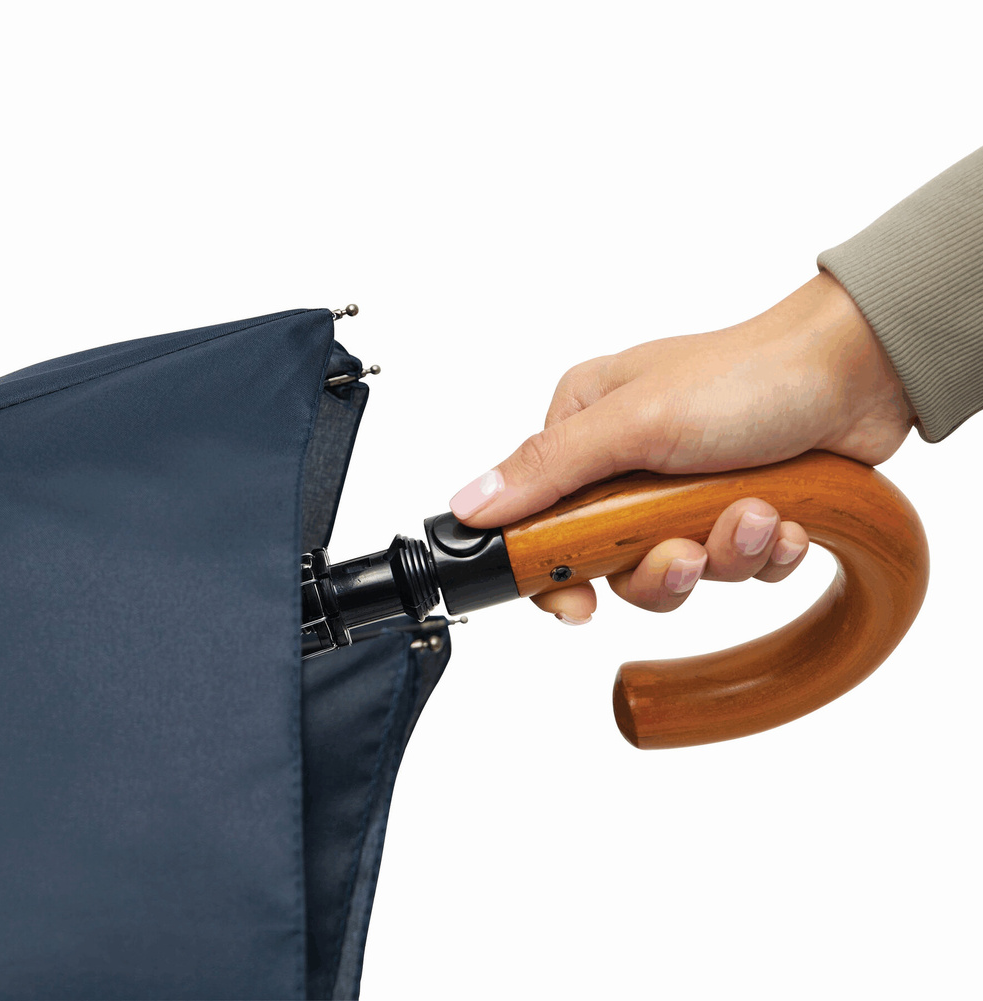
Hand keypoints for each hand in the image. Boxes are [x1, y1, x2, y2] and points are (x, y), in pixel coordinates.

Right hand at [449, 272, 913, 622]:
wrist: (858, 372)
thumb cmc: (746, 376)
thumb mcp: (633, 422)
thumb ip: (549, 469)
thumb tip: (470, 507)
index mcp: (587, 426)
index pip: (541, 517)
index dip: (558, 572)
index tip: (581, 605)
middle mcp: (628, 460)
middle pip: (612, 559)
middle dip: (661, 564)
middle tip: (688, 551)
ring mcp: (684, 487)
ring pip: (677, 567)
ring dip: (722, 554)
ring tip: (756, 517)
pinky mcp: (733, 506)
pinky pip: (732, 564)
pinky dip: (759, 551)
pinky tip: (784, 519)